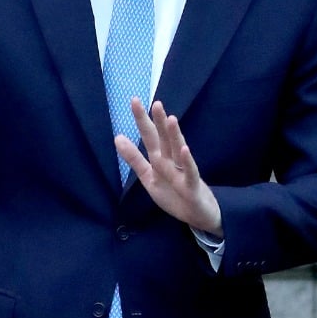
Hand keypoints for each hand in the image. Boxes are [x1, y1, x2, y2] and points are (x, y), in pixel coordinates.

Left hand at [115, 98, 223, 236]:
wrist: (198, 217)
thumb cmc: (174, 194)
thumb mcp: (149, 177)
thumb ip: (134, 159)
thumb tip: (117, 137)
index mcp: (160, 159)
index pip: (150, 136)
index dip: (142, 120)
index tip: (134, 100)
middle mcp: (172, 162)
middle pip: (164, 139)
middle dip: (159, 122)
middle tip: (155, 103)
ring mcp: (183, 173)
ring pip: (178, 151)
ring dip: (175, 136)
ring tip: (170, 119)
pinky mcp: (193, 187)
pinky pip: (190, 173)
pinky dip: (187, 162)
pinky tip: (184, 150)